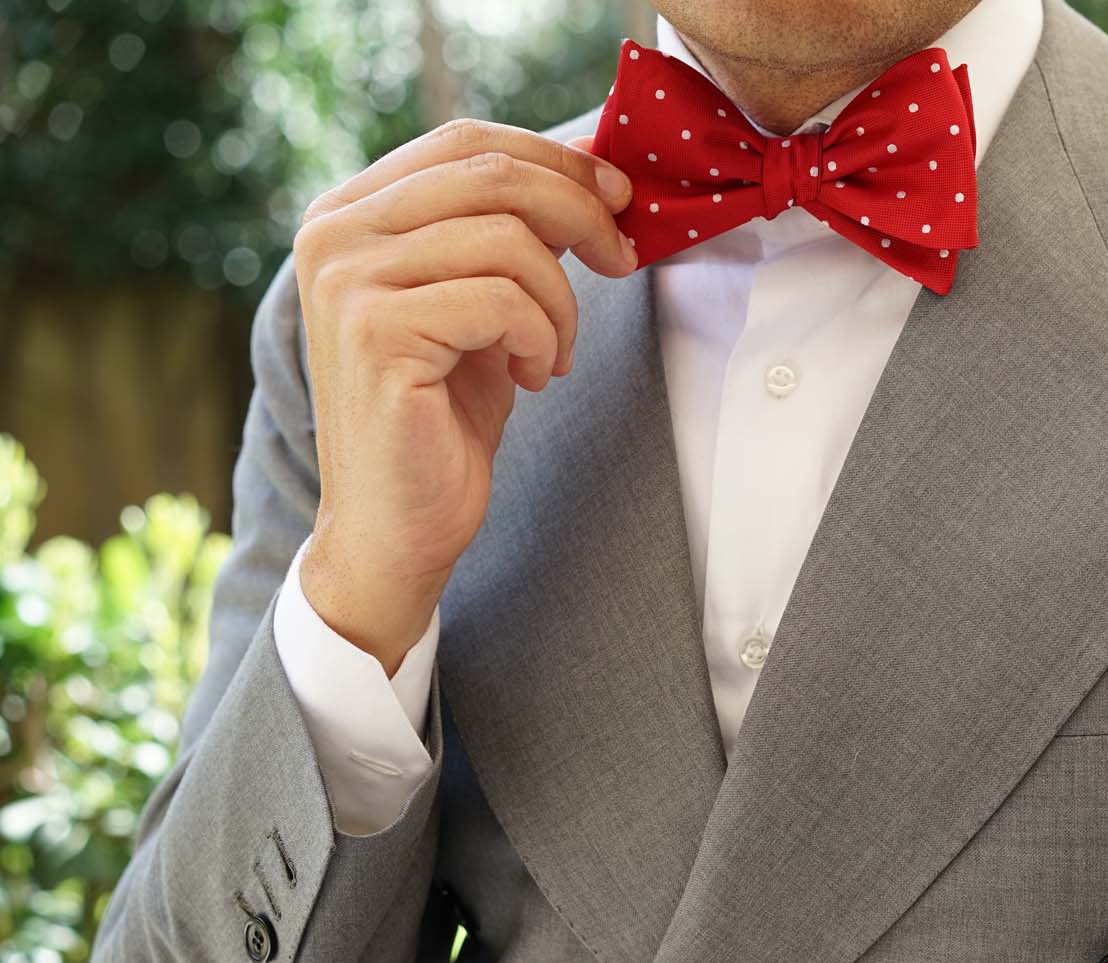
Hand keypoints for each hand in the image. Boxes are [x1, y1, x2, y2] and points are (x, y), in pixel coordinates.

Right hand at [291, 118, 636, 673]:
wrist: (398, 524)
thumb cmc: (444, 415)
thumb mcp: (482, 303)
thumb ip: (510, 232)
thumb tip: (588, 168)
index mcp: (349, 211)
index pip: (465, 141)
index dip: (555, 158)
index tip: (617, 194)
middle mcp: (333, 233)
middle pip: (491, 175)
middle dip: (580, 213)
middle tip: (623, 260)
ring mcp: (346, 280)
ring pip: (507, 239)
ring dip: (561, 300)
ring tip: (554, 352)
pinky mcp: (375, 333)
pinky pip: (503, 300)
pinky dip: (542, 337)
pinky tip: (532, 378)